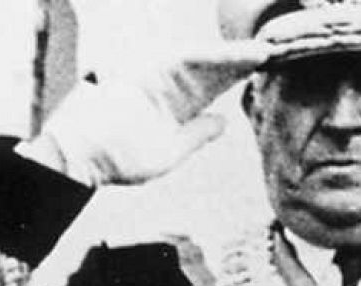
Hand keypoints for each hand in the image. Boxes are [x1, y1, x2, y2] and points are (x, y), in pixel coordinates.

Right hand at [24, 40, 270, 185]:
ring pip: (204, 63)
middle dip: (243, 62)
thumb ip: (197, 135)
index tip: (266, 71)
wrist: (83, 158)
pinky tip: (238, 55)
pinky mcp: (149, 75)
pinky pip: (185, 61)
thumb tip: (223, 121)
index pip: (214, 88)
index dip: (238, 78)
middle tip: (277, 52)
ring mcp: (159, 80)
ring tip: (266, 52)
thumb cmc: (119, 159)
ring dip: (234, 56)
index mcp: (176, 107)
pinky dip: (212, 57)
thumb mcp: (171, 152)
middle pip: (213, 72)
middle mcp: (170, 89)